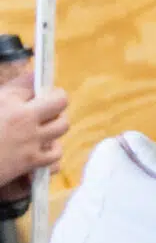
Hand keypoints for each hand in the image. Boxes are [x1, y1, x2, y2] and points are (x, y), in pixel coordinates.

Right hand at [0, 72, 68, 188]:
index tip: (35, 86)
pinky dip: (52, 150)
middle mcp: (23, 117)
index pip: (33, 81)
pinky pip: (57, 153)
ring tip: (46, 125)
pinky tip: (43, 147)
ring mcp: (31, 140)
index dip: (35, 82)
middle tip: (49, 104)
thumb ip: (6, 94)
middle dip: (57, 99)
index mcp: (5, 100)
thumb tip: (23, 84)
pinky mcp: (32, 161)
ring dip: (56, 124)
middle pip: (60, 100)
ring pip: (62, 125)